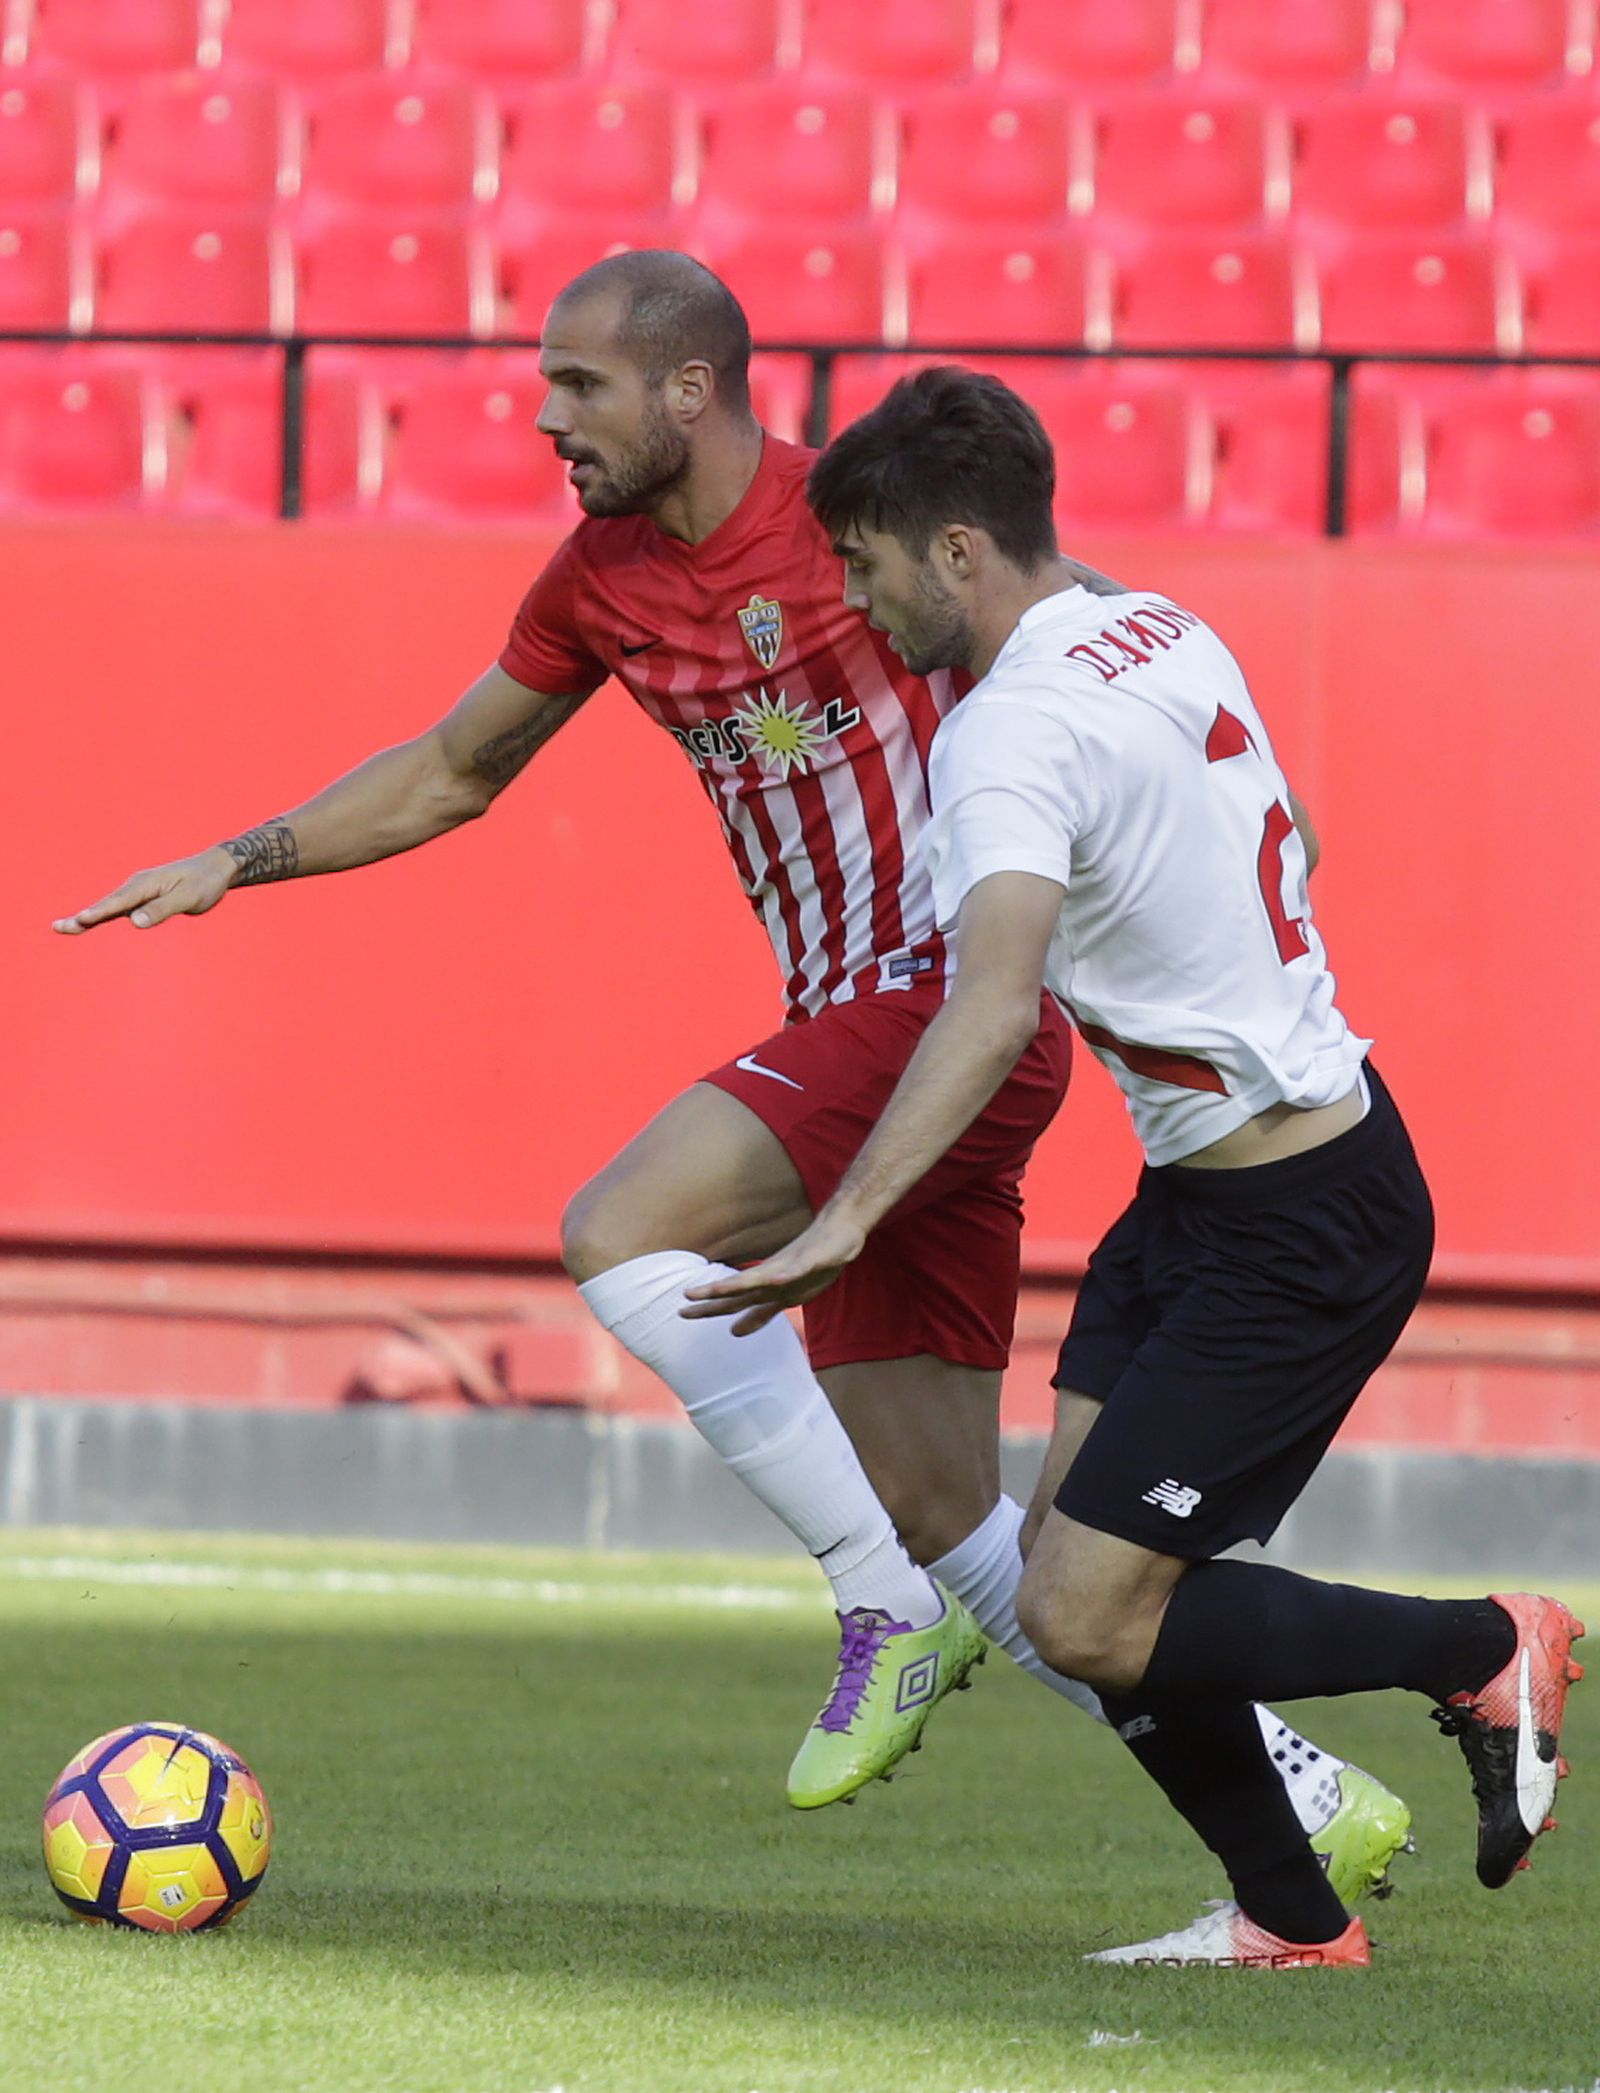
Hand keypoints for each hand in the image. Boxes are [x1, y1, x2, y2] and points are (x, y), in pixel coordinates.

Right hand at [52, 846, 236, 934]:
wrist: (216, 869)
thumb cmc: (204, 883)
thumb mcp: (188, 897)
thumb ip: (162, 909)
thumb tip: (134, 922)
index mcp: (145, 884)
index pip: (118, 902)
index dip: (98, 912)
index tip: (80, 920)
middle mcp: (136, 886)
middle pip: (106, 905)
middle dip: (82, 917)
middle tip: (57, 927)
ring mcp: (138, 891)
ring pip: (109, 907)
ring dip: (87, 917)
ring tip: (64, 927)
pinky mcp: (143, 897)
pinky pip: (119, 909)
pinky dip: (102, 915)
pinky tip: (89, 922)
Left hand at [681, 1208, 867, 1335]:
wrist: (839, 1231)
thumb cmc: (809, 1264)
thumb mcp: (784, 1298)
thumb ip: (758, 1315)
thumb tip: (732, 1331)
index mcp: (765, 1287)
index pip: (732, 1300)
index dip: (709, 1306)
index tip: (682, 1311)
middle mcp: (773, 1276)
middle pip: (739, 1289)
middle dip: (714, 1295)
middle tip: (684, 1301)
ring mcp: (792, 1267)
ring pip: (763, 1277)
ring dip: (741, 1284)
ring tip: (720, 1289)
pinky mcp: (813, 1260)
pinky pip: (800, 1269)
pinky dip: (788, 1275)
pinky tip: (779, 1278)